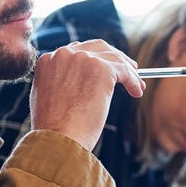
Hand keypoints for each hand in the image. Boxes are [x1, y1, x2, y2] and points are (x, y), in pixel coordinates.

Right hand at [30, 39, 144, 150]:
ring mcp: (83, 59)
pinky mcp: (102, 69)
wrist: (58, 138)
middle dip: (114, 57)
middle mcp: (64, 54)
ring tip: (137, 84)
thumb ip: (60, 81)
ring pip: (114, 58)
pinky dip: (133, 81)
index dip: (95, 59)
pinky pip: (124, 71)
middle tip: (128, 68)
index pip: (77, 51)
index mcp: (48, 60)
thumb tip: (80, 80)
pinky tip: (137, 91)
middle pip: (97, 48)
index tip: (105, 67)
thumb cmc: (54, 128)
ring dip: (128, 70)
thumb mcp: (48, 97)